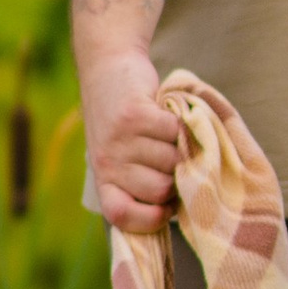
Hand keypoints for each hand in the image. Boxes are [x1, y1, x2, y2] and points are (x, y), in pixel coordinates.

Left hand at [82, 49, 184, 235]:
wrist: (108, 68)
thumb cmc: (124, 124)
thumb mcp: (120, 157)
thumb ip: (140, 181)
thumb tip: (184, 205)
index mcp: (103, 180)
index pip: (121, 215)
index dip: (150, 220)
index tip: (166, 208)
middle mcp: (107, 162)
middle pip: (160, 190)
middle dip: (176, 177)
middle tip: (172, 158)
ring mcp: (119, 139)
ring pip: (173, 160)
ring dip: (181, 147)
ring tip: (168, 135)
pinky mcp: (134, 114)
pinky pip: (175, 132)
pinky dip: (182, 125)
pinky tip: (169, 117)